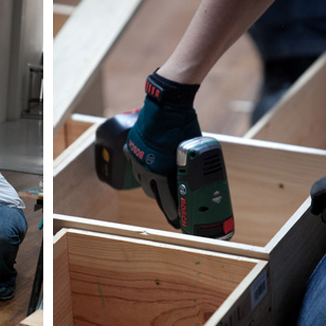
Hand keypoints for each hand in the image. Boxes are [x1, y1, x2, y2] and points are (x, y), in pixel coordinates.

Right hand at [125, 71, 201, 227]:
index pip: (166, 201)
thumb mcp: (191, 152)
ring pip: (143, 180)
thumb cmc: (182, 126)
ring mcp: (135, 158)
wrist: (166, 104)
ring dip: (153, 185)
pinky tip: (153, 167)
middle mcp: (144, 169)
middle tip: (174, 204)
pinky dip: (145, 169)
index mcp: (159, 173)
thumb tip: (194, 182)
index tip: (178, 221)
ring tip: (163, 187)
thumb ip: (188, 170)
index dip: (173, 213)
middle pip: (152, 193)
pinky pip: (137, 165)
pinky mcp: (131, 148)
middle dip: (163, 199)